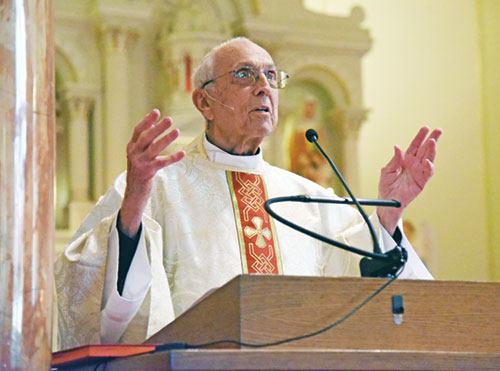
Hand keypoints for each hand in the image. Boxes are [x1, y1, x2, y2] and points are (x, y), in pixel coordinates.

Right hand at [119, 109, 184, 236]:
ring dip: (166, 139)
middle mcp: (134, 154)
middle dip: (158, 128)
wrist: (133, 194)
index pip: (138, 130)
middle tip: (170, 119)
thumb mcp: (138, 155)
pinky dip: (173, 157)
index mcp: (131, 147)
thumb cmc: (139, 171)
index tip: (157, 111)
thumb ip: (144, 142)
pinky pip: (162, 163)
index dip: (147, 120)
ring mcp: (140, 163)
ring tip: (177, 131)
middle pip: (146, 137)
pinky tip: (182, 153)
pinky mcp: (147, 173)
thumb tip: (154, 125)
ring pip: (154, 149)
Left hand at [377, 126, 441, 233]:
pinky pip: (428, 173)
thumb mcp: (387, 171)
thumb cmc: (386, 186)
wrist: (387, 201)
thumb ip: (394, 160)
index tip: (426, 127)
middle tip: (438, 130)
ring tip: (433, 142)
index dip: (420, 137)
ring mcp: (419, 172)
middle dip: (432, 139)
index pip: (415, 146)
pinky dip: (429, 167)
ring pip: (428, 159)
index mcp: (406, 160)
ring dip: (432, 151)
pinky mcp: (421, 182)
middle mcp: (414, 164)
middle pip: (425, 149)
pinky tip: (427, 161)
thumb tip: (397, 147)